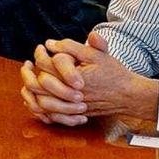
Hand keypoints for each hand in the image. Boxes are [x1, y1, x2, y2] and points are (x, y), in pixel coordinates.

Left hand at [21, 31, 158, 126]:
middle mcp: (70, 94)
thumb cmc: (114, 73)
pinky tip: (39, 95)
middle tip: (29, 63)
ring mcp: (72, 107)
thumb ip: (73, 47)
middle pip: (38, 84)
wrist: (129, 95)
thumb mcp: (96, 54)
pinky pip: (51, 115)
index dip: (39, 54)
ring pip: (41, 102)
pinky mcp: (74, 115)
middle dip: (29, 72)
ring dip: (32, 90)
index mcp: (74, 77)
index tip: (41, 48)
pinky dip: (41, 106)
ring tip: (31, 78)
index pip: (46, 65)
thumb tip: (50, 44)